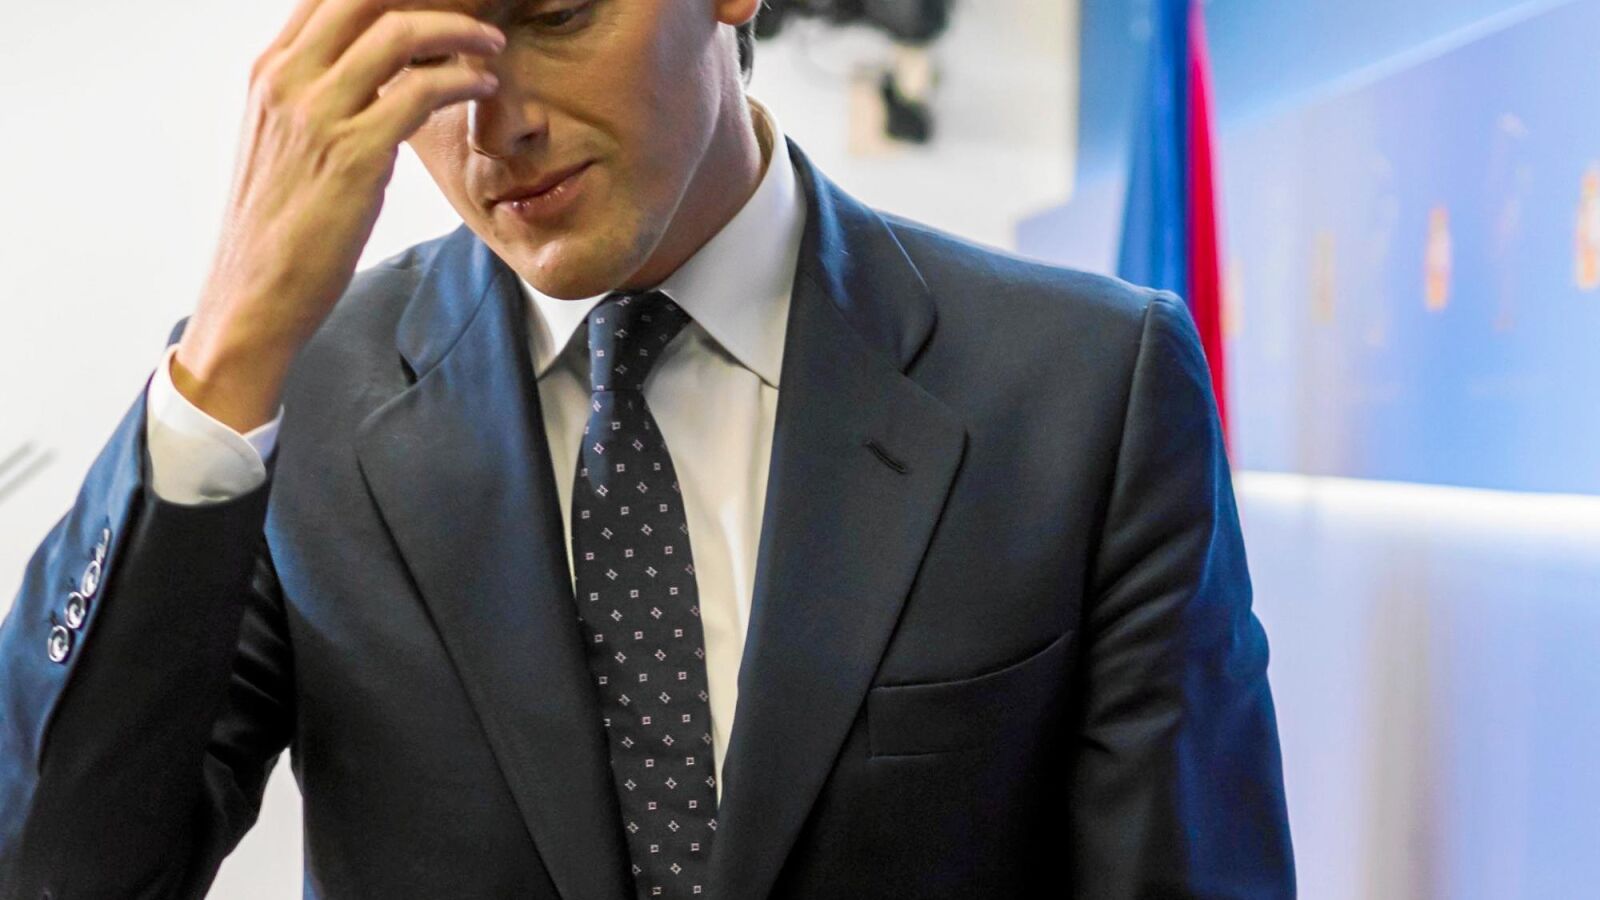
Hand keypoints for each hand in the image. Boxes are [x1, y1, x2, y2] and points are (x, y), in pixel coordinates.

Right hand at [173, 0, 504, 431]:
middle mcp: (286, 80)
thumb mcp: (287, 143)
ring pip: (398, 32)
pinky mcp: (354, 154)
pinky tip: (484, 88)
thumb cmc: (280, 229)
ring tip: (492, 44)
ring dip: (458, 30)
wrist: (254, 295)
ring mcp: (317, 113)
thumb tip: (375, 75)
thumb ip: (319, 98)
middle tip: (473, 10)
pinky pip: (422, 92)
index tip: (436, 0)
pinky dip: (463, 81)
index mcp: (268, 72)